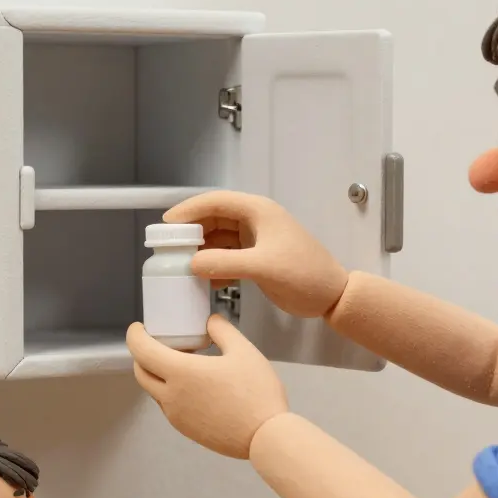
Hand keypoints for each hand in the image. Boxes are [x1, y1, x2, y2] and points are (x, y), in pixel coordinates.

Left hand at [127, 314, 286, 458]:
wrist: (266, 437)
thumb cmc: (257, 392)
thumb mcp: (244, 351)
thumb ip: (223, 330)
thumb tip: (210, 321)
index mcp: (181, 373)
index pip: (141, 351)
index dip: (134, 336)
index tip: (139, 328)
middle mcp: (171, 396)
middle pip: (141, 373)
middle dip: (142, 355)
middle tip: (158, 343)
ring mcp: (176, 416)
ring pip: (154, 391)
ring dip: (158, 374)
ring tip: (181, 364)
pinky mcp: (186, 429)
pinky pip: (168, 406)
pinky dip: (170, 391)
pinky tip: (194, 386)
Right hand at [164, 190, 348, 317]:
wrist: (332, 296)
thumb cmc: (305, 274)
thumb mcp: (263, 267)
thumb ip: (225, 263)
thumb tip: (192, 264)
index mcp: (258, 211)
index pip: (215, 202)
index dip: (188, 210)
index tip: (166, 224)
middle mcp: (254, 221)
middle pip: (213, 219)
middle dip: (190, 233)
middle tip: (167, 248)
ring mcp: (255, 240)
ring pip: (218, 239)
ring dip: (200, 251)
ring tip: (180, 266)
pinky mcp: (255, 259)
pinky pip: (226, 257)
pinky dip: (213, 266)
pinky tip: (203, 281)